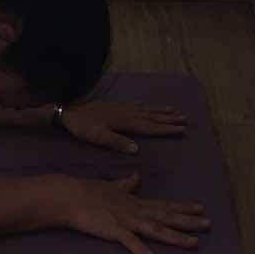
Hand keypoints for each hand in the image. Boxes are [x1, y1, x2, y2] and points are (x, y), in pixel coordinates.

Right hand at [54, 171, 210, 253]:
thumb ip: (126, 184)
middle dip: (188, 221)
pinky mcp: (113, 230)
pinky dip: (140, 249)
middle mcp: (136, 210)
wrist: (70, 196)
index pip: (164, 204)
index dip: (183, 207)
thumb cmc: (89, 192)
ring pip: (155, 229)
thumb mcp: (112, 186)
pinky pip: (128, 241)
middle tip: (209, 223)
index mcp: (135, 202)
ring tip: (194, 243)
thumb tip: (136, 177)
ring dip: (175, 236)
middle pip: (166, 216)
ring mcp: (126, 220)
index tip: (201, 208)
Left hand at [60, 98, 186, 153]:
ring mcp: (122, 108)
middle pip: (152, 117)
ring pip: (146, 110)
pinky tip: (148, 106)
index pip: (149, 127)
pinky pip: (136, 105)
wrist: (69, 111)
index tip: (181, 129)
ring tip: (174, 111)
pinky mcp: (115, 106)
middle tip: (185, 120)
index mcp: (125, 122)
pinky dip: (146, 106)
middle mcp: (127, 113)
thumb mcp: (99, 137)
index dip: (165, 129)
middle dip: (168, 119)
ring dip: (160, 111)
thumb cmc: (84, 127)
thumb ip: (117, 142)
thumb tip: (137, 149)